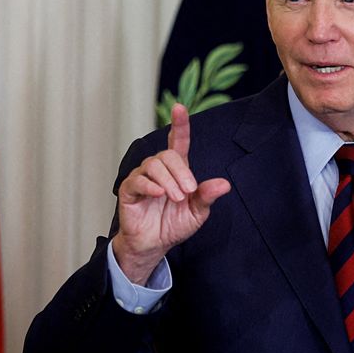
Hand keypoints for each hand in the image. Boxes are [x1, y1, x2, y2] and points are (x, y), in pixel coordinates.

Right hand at [113, 104, 230, 284]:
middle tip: (188, 192)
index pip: (178, 141)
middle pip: (168, 155)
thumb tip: (224, 184)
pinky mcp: (129, 189)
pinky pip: (138, 180)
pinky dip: (151, 186)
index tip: (180, 108)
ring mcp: (142, 177)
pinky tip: (159, 194)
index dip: (180, 124)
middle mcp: (159, 169)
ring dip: (168, 181)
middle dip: (181, 172)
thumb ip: (207, 196)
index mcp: (177, 170)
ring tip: (176, 198)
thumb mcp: (197, 212)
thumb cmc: (174, 224)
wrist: (154, 244)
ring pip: (154, 165)